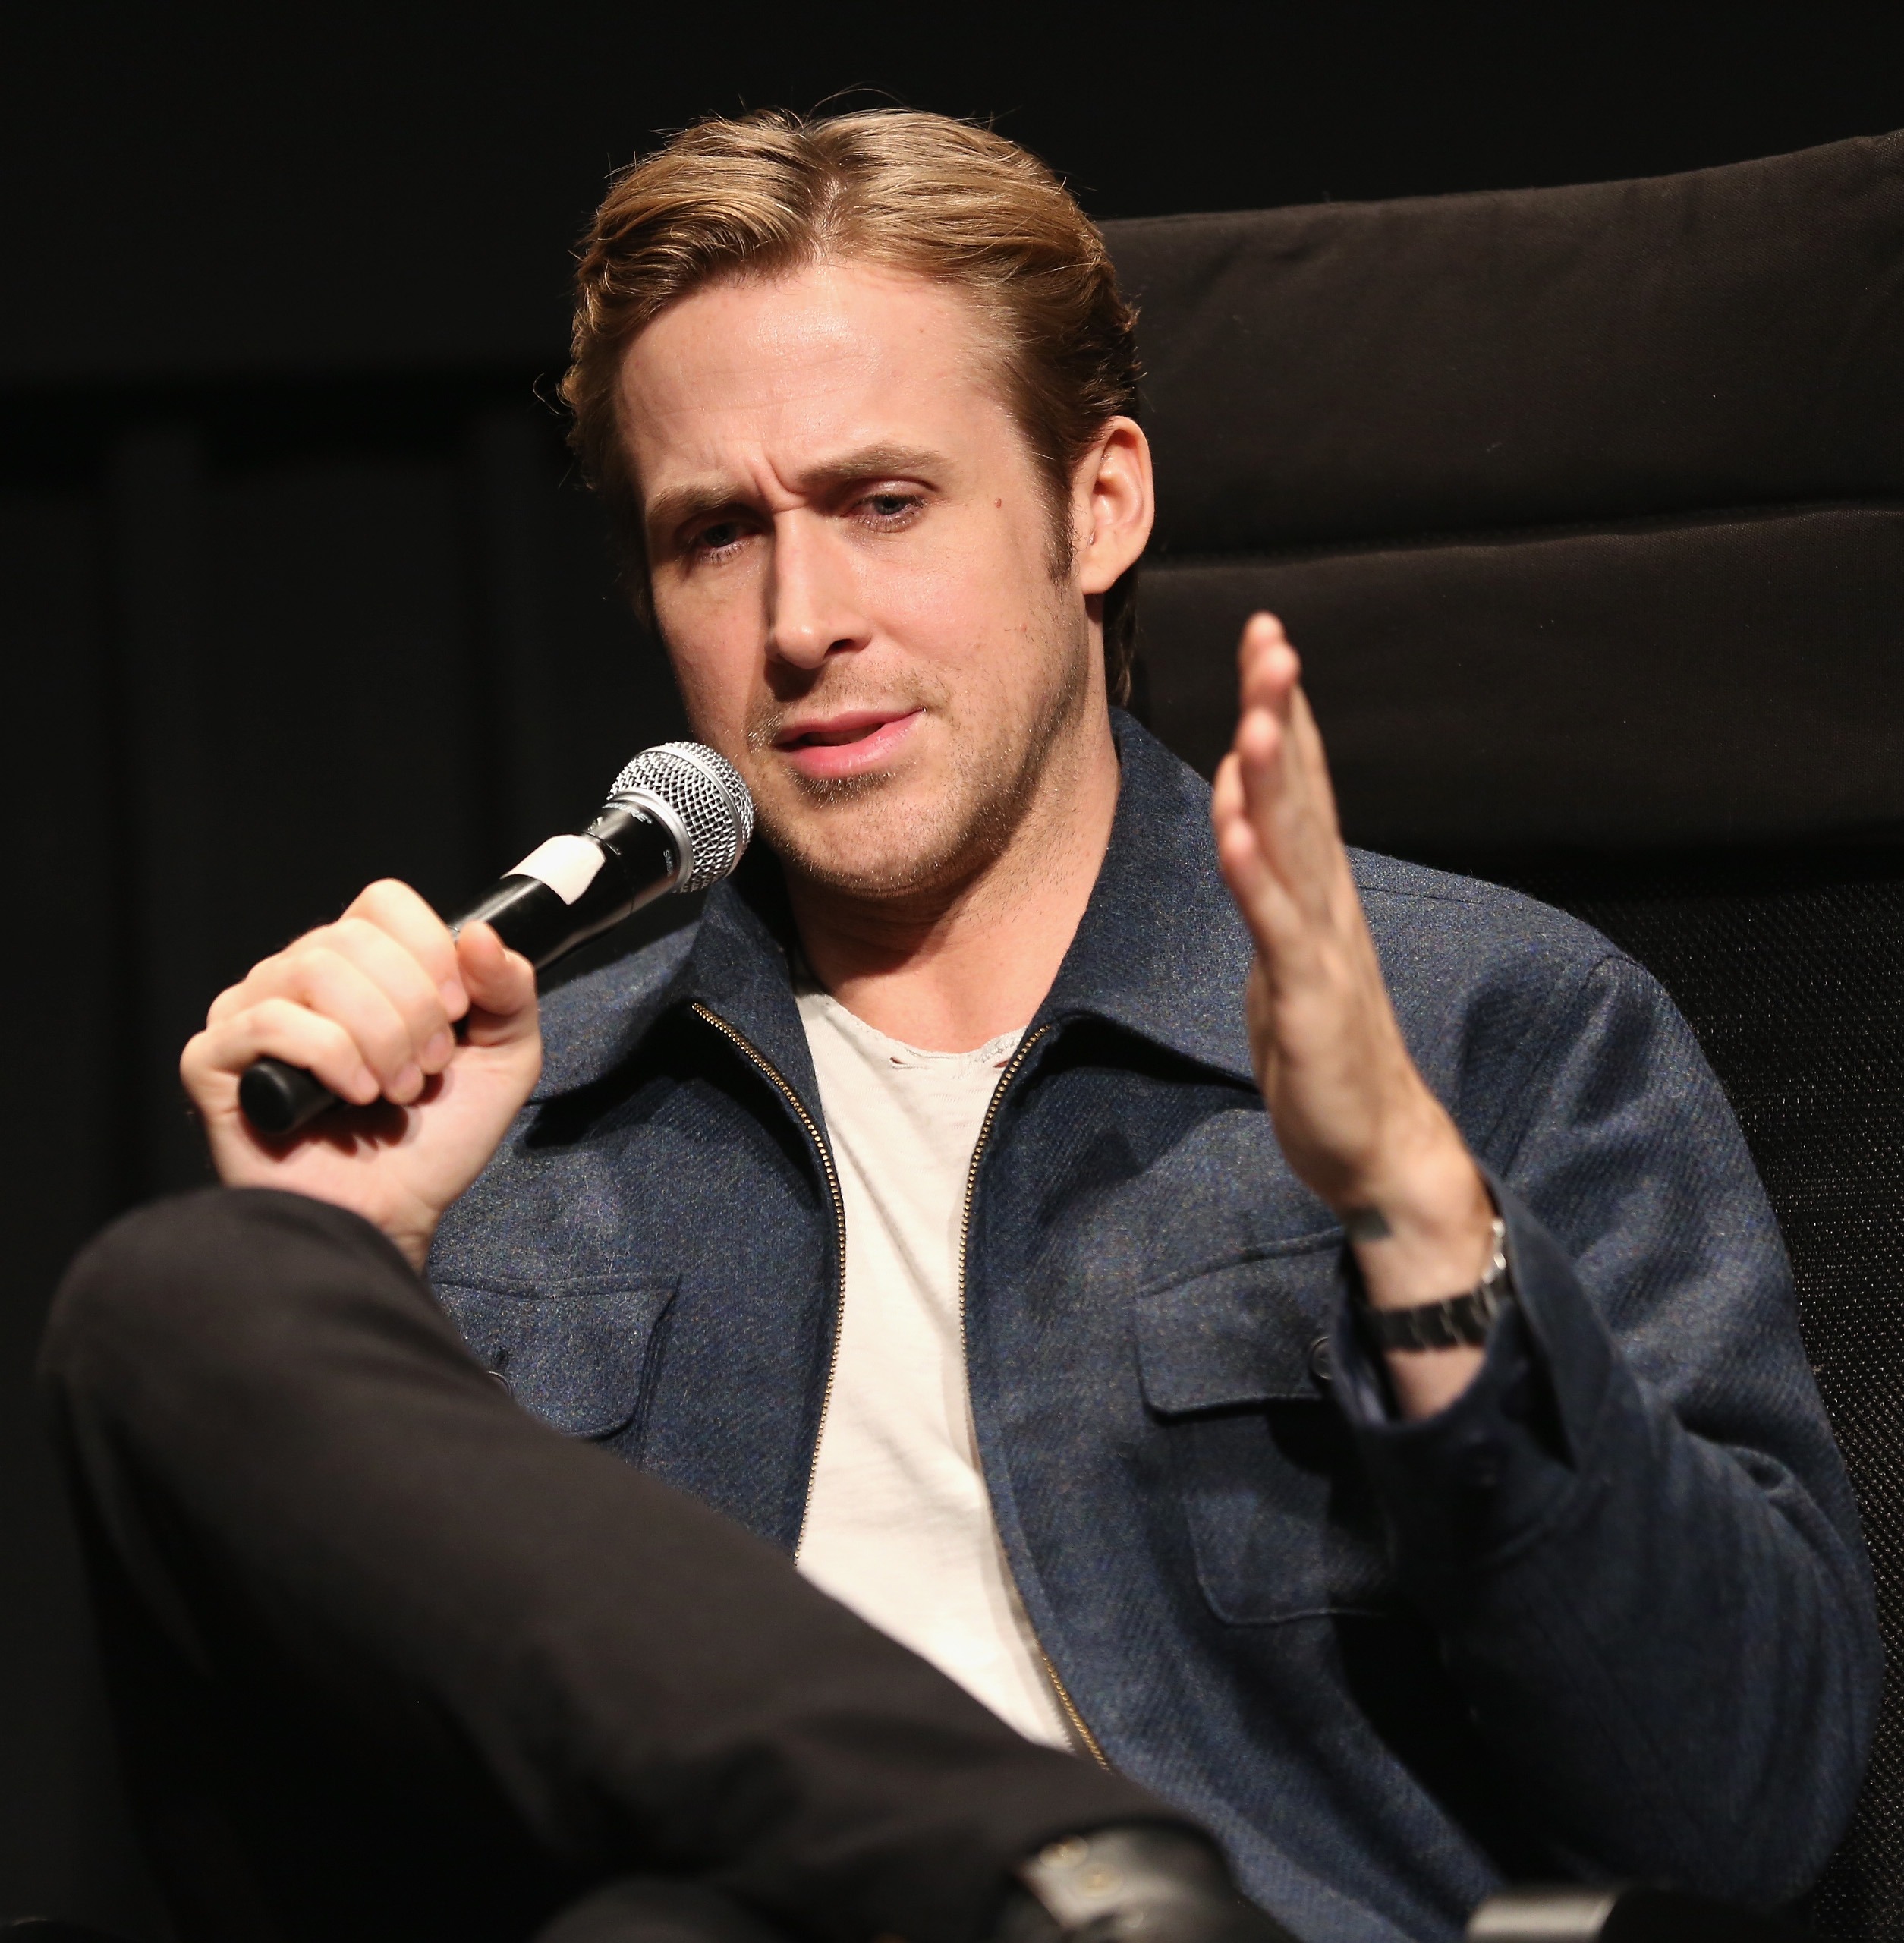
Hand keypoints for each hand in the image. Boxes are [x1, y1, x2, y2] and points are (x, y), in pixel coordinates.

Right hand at [180, 880, 542, 1271]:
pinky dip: (329, 1056)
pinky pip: (269, 1019)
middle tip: (426, 1071)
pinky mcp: (214, 1060)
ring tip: (393, 1091)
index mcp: (359, 964)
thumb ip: (510, 990)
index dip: (429, 950)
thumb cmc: (437, 1144)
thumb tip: (480, 932)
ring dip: (377, 1036)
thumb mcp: (505, 1059)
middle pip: (352, 937)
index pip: (383, 902)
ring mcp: (249, 1013)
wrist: (392, 1219)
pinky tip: (352, 1097)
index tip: (457, 1014)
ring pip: (315, 970)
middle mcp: (297, 976)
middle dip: (411, 1010)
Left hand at [1212, 614, 1494, 1416]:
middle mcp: (1328, 903)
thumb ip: (1270, 873)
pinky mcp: (1308, 1000)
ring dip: (1276, 777)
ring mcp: (1322, 949)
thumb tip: (1247, 796)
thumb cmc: (1324, 1044)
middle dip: (1284, 712)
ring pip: (1295, 846)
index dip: (1285, 709)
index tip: (1267, 635)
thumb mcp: (1286, 945)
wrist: (1372, 1145)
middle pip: (1304, 792)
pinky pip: (1278, 927)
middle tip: (1272, 636)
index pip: (1303, 782)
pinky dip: (1256, 875)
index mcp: (1319, 890)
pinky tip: (1235, 827)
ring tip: (1257, 710)